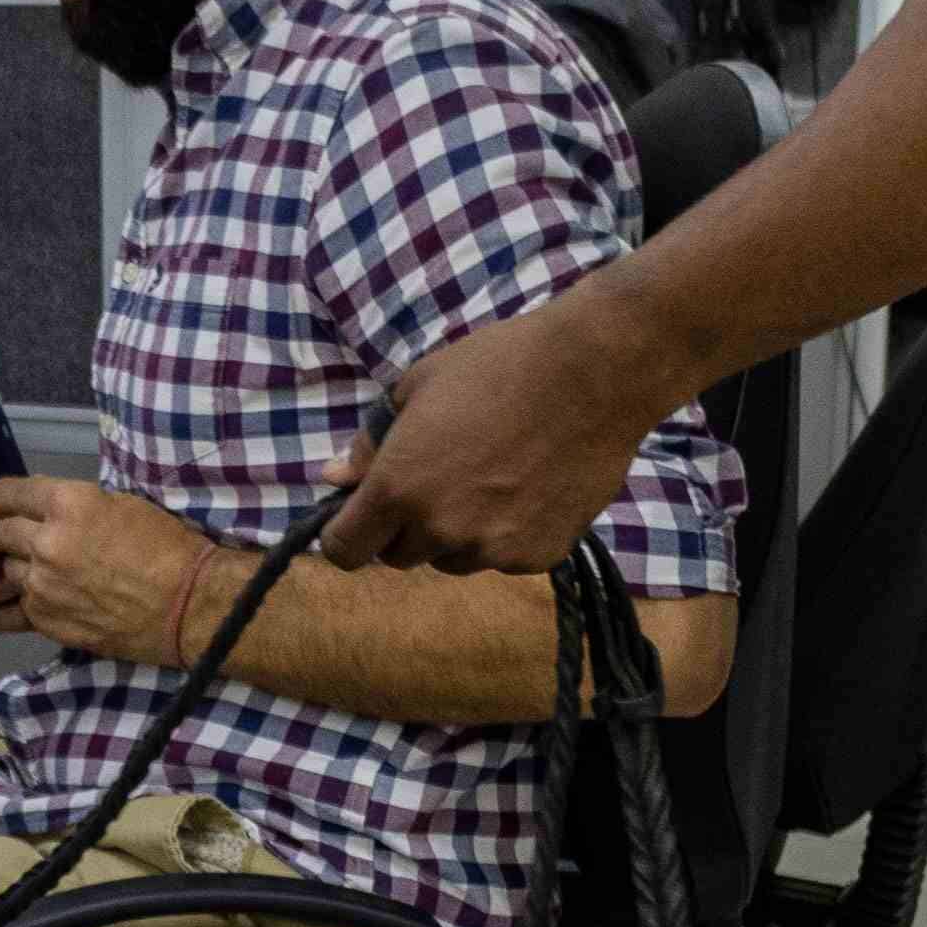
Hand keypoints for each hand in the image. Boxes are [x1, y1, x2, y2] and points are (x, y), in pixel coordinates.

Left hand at [0, 475, 216, 661]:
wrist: (188, 604)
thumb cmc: (166, 549)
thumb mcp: (121, 504)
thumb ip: (74, 504)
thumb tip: (43, 507)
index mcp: (69, 504)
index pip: (6, 494)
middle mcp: (48, 543)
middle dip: (3, 533)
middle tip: (15, 537)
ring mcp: (43, 586)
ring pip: (2, 570)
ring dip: (14, 567)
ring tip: (36, 569)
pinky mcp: (47, 620)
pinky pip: (15, 606)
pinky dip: (25, 599)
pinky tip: (45, 596)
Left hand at [320, 288, 673, 573]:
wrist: (594, 372)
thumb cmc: (497, 365)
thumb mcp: (418, 388)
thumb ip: (370, 444)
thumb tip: (333, 477)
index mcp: (398, 487)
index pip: (344, 551)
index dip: (346, 535)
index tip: (360, 517)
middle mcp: (440, 529)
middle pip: (398, 557)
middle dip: (405, 528)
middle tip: (438, 479)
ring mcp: (492, 549)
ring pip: (452, 560)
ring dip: (456, 535)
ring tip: (490, 478)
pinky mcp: (538, 556)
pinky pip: (502, 558)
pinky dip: (506, 535)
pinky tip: (528, 487)